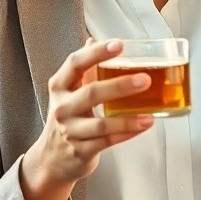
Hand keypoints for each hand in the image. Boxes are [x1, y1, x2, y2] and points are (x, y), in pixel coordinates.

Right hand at [21, 39, 153, 199]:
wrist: (51, 158)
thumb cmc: (66, 118)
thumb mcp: (68, 91)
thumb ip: (83, 68)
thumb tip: (94, 40)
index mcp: (60, 86)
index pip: (75, 63)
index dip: (97, 53)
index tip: (118, 45)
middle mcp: (62, 108)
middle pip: (91, 93)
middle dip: (120, 86)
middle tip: (145, 79)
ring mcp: (70, 131)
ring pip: (101, 124)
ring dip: (128, 119)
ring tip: (149, 113)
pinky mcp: (81, 151)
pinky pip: (107, 141)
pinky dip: (126, 133)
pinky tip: (142, 126)